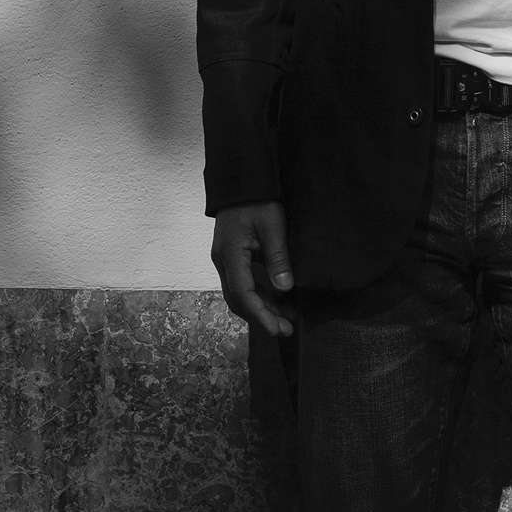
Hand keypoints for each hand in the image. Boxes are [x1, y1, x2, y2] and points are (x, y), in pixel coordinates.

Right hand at [211, 201, 295, 336]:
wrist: (241, 182)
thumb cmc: (258, 200)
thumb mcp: (272, 225)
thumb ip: (277, 256)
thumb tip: (285, 288)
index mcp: (230, 254)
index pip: (242, 293)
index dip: (260, 314)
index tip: (276, 329)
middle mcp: (223, 261)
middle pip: (239, 299)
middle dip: (262, 317)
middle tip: (286, 330)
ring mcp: (226, 260)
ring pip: (241, 293)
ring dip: (263, 307)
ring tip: (289, 319)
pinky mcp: (232, 258)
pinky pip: (244, 283)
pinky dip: (260, 294)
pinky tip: (279, 299)